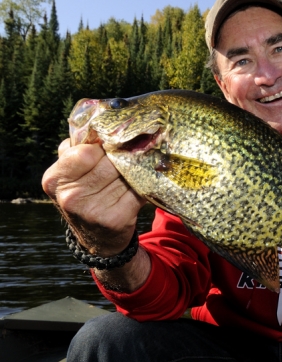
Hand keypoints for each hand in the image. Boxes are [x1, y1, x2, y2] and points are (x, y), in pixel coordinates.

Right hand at [42, 139, 145, 256]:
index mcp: (55, 179)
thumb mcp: (70, 174)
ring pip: (127, 175)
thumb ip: (77, 149)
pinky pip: (140, 190)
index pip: (85, 151)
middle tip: (132, 153)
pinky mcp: (117, 219)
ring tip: (139, 166)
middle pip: (110, 162)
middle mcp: (71, 197)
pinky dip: (146, 184)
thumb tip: (100, 123)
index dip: (102, 147)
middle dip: (123, 157)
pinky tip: (145, 182)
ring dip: (137, 168)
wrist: (97, 239)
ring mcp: (94, 210)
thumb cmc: (84, 196)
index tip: (110, 146)